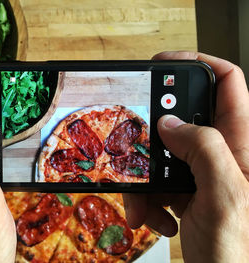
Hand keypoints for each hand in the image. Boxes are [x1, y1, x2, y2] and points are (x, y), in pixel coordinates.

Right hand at [123, 52, 248, 261]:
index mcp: (241, 145)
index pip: (228, 84)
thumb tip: (172, 122)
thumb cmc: (238, 253)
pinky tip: (155, 217)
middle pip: (183, 119)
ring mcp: (201, 173)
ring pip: (162, 154)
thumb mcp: (225, 196)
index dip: (199, 64)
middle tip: (139, 144)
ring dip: (145, 177)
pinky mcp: (186, 190)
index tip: (166, 64)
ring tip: (145, 205)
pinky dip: (147, 197)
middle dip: (155, 134)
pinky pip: (158, 180)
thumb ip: (203, 150)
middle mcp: (221, 154)